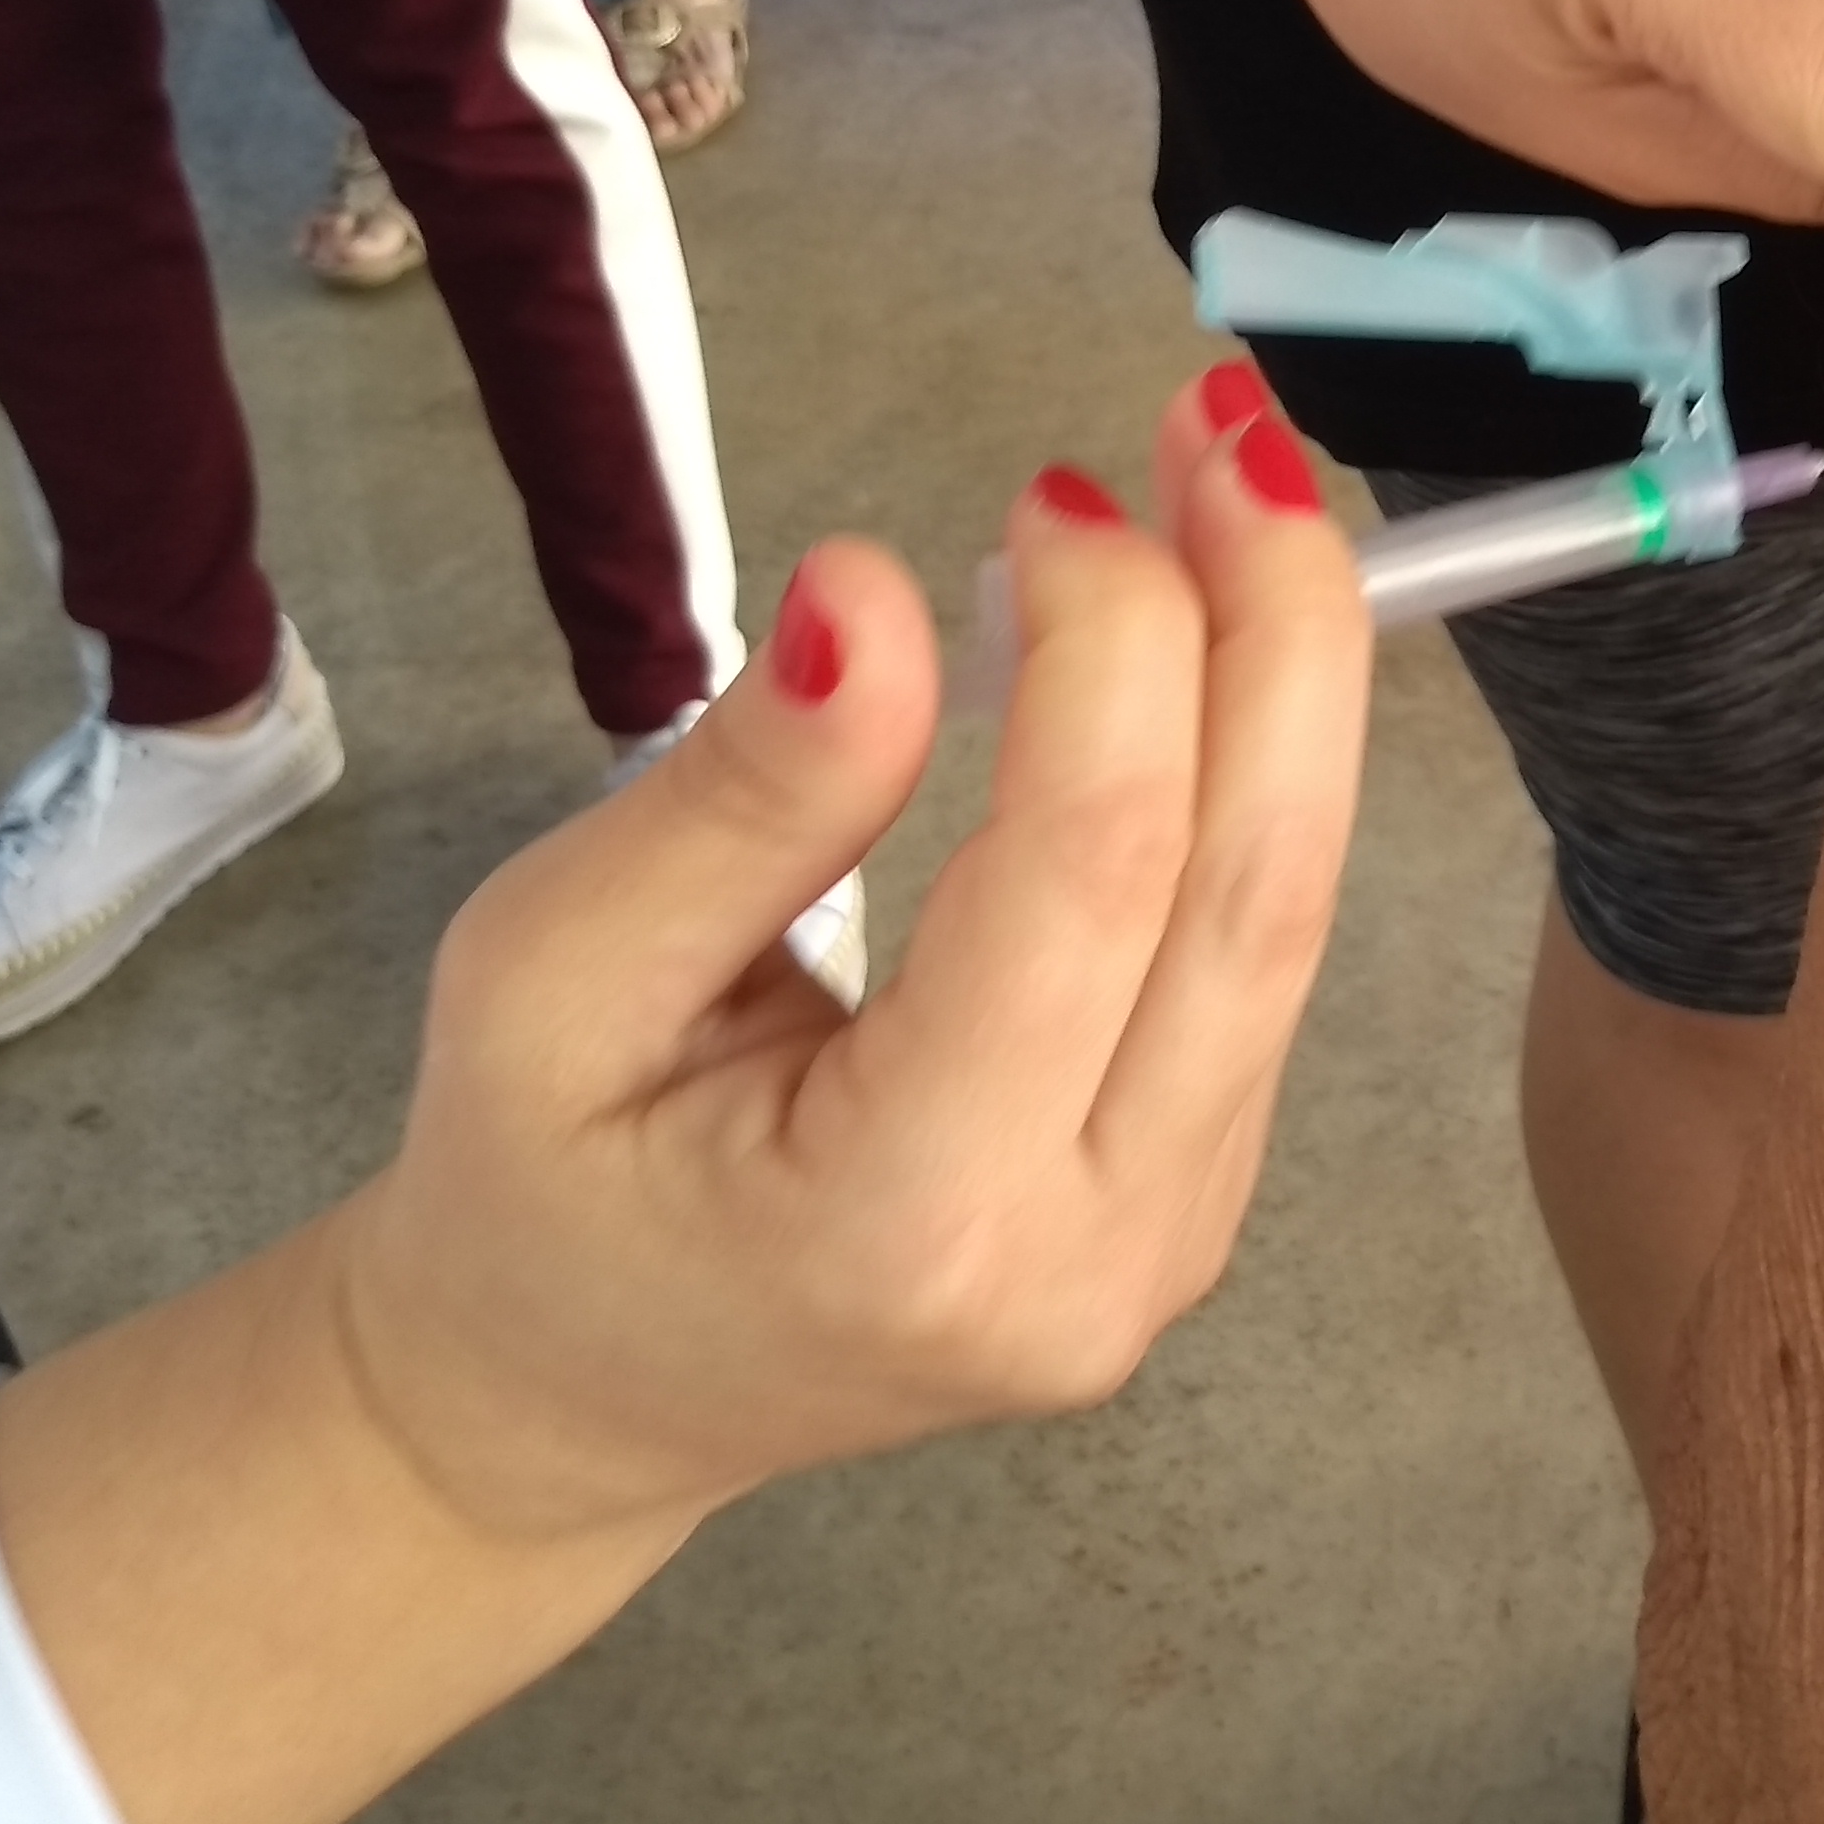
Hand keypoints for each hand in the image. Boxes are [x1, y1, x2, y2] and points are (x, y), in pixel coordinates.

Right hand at [326, 390, 1366, 1544]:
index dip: (1107, 653)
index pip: (1087, 881)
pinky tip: (1203, 638)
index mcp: (909, 1223)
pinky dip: (1253, 774)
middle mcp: (1087, 1255)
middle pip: (1255, 897)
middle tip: (1228, 429)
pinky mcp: (1193, 1196)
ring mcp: (1166, 1244)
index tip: (1051, 494)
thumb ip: (737, 798)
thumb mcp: (548, 971)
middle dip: (1276, 630)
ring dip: (1290, 682)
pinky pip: (1257, 955)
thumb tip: (870, 598)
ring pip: (1289, 920)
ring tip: (1233, 491)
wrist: (570, 1393)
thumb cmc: (533, 1181)